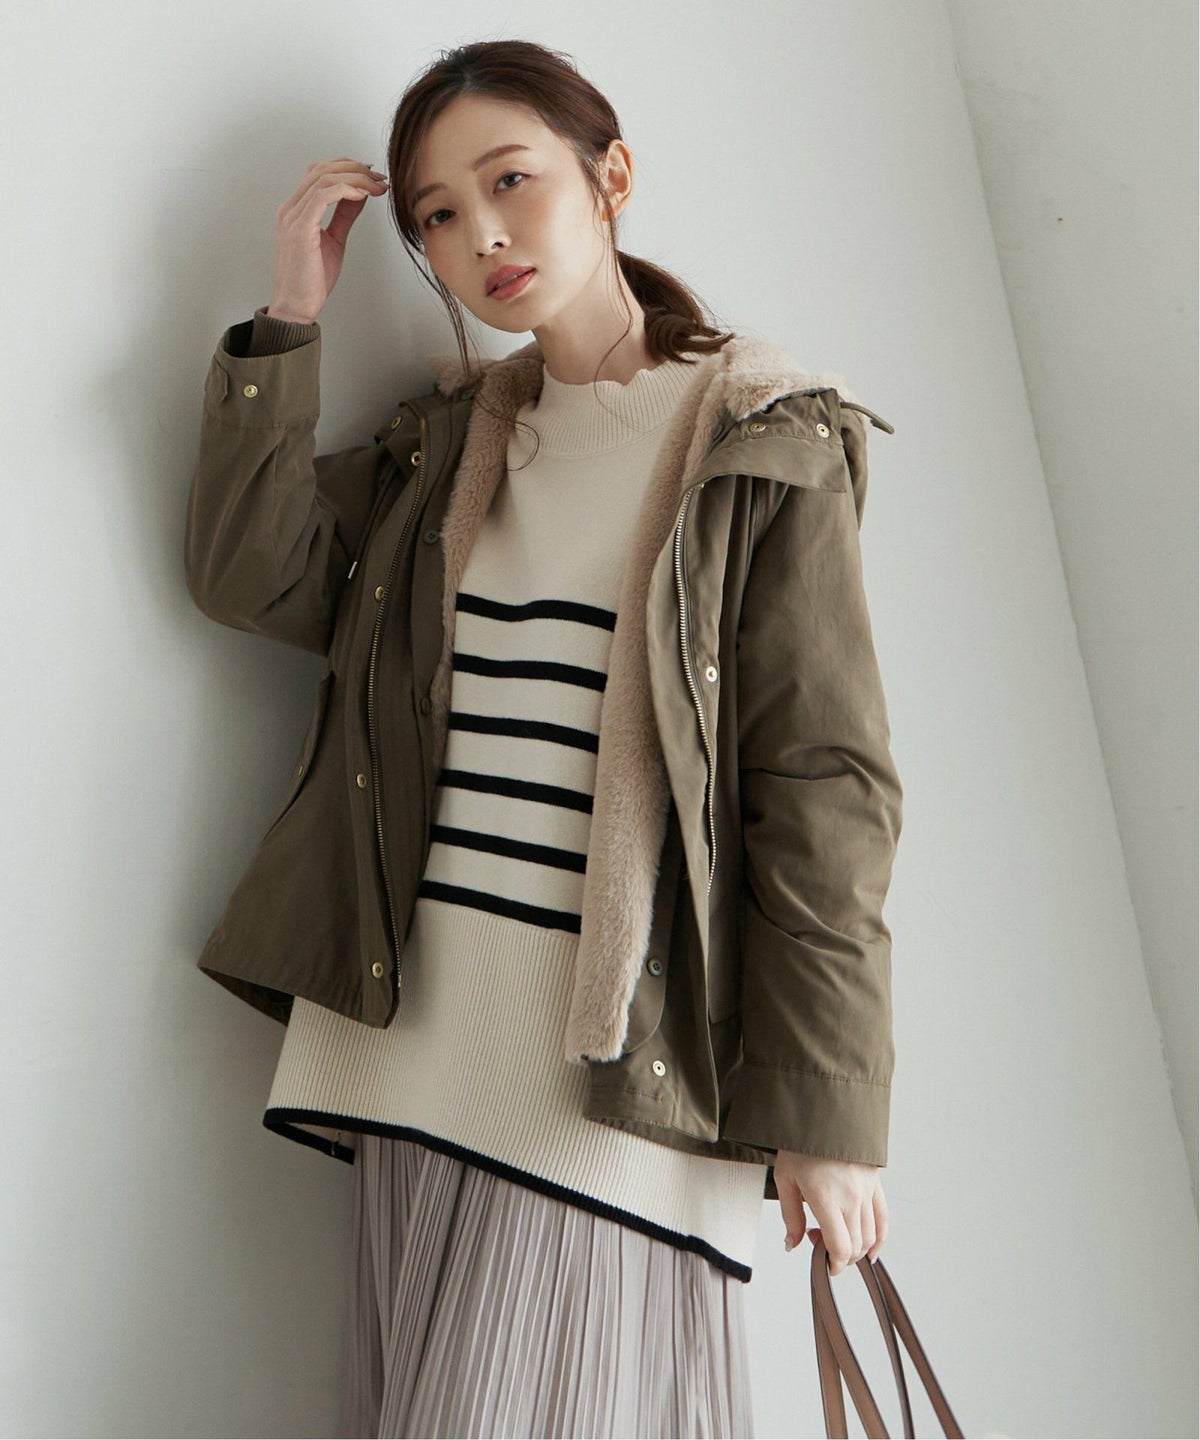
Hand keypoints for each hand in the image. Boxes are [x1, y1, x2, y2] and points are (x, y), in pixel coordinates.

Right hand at [268, 157, 388, 324]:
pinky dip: (345, 190)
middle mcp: (291, 208)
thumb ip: (344, 216)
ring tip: (376, 186)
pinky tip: (363, 195)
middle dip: (355, 168)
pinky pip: (322, 196)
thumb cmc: (311, 279)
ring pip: (323, 178)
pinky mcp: (300, 229)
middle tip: (379, 178)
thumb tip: (360, 195)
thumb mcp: (334, 240)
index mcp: (297, 209)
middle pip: (322, 169)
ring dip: (355, 178)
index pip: (319, 172)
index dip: (347, 167)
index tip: (372, 175)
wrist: (297, 306)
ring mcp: (293, 217)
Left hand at [774, 1149, 888, 1275]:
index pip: (840, 1247)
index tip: (826, 1265)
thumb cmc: (801, 1145)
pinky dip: (880, 1239)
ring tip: (838, 1238)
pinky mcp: (876, 1184)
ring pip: (871, 1236)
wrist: (823, 1114)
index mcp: (826, 1198)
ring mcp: (866, 1191)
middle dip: (841, 1256)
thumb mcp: (785, 1179)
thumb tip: (793, 1245)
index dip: (834, 1264)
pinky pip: (883, 1219)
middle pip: (856, 1246)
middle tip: (822, 1243)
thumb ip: (791, 1216)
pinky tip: (871, 1249)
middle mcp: (851, 1197)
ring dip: (857, 1249)